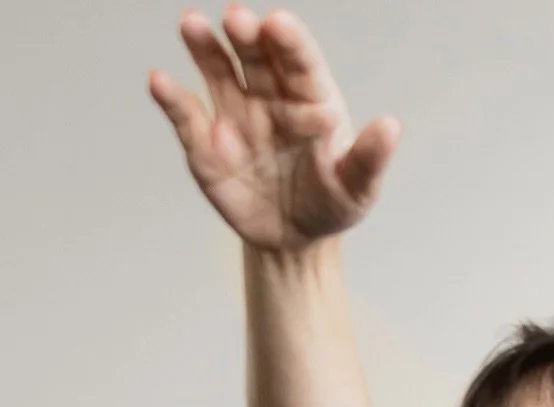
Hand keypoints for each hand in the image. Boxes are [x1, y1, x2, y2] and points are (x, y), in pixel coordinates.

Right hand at [150, 10, 399, 251]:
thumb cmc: (331, 203)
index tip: (277, 24)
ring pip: (216, 68)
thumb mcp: (357, 188)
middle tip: (236, 19)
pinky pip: (186, 113)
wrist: (295, 239)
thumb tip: (393, 126)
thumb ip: (370, 158)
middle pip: (254, 54)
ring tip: (193, 25)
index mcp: (309, 98)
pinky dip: (171, 97)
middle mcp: (268, 93)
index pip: (299, 60)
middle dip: (245, 35)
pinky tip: (160, 82)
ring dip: (203, 46)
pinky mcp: (204, 140)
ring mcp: (233, 111)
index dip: (288, 40)